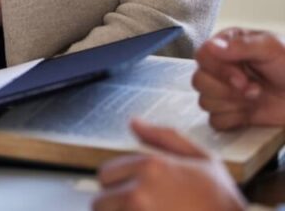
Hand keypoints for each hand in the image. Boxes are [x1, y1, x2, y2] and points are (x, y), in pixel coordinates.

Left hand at [93, 120, 244, 210]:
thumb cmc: (222, 201)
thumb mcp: (203, 160)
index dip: (119, 185)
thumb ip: (165, 137)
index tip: (137, 193)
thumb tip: (134, 122)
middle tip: (141, 209)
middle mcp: (139, 191)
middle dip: (116, 206)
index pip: (106, 174)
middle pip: (101, 200)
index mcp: (150, 166)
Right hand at [193, 28, 284, 129]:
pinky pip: (215, 121)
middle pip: (199, 81)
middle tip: (255, 90)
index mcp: (225, 47)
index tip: (243, 79)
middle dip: (227, 90)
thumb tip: (211, 46)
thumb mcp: (271, 47)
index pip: (202, 56)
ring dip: (232, 104)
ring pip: (205, 102)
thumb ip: (241, 45)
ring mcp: (224, 92)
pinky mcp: (231, 113)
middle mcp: (220, 68)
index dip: (219, 70)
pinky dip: (232, 120)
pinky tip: (249, 113)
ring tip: (256, 99)